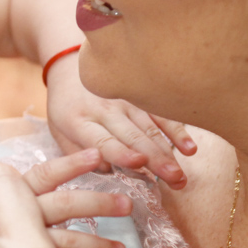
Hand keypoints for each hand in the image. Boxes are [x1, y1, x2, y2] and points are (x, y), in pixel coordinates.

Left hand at [45, 50, 195, 188]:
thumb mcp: (58, 131)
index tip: (139, 162)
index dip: (121, 151)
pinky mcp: (140, 98)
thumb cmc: (66, 108)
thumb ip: (78, 153)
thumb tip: (108, 170)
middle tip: (174, 179)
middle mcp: (105, 111)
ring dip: (168, 153)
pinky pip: (161, 116)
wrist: (68, 68)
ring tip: (181, 175)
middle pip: (133, 136)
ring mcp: (125, 102)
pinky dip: (177, 131)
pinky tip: (190, 149)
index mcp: (79, 121)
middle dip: (155, 159)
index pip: (102, 139)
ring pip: (150, 129)